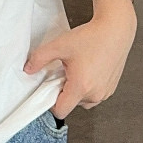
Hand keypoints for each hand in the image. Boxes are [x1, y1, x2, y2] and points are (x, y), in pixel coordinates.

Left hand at [23, 0, 135, 117]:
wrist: (115, 30)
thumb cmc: (91, 37)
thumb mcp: (59, 45)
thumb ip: (39, 58)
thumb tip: (28, 69)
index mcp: (81, 86)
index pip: (61, 111)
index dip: (51, 102)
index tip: (49, 88)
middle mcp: (95, 94)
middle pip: (71, 105)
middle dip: (64, 91)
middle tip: (64, 71)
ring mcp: (105, 93)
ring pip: (83, 101)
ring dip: (76, 90)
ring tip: (76, 69)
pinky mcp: (111, 89)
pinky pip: (94, 95)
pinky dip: (88, 87)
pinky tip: (87, 69)